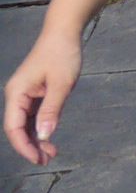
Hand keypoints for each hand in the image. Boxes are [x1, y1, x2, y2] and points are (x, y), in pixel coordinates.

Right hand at [4, 27, 80, 164]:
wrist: (64, 32)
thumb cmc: (62, 54)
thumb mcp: (61, 84)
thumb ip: (52, 110)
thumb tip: (44, 135)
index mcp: (16, 93)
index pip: (14, 127)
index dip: (24, 146)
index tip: (37, 159)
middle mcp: (16, 95)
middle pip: (18, 128)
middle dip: (30, 146)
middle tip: (47, 160)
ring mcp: (24, 94)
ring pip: (26, 124)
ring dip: (37, 139)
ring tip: (51, 153)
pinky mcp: (34, 93)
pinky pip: (33, 115)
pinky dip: (41, 127)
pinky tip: (50, 138)